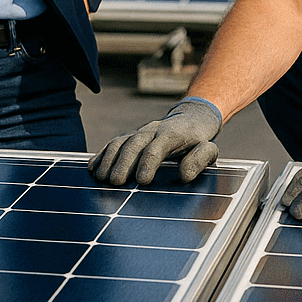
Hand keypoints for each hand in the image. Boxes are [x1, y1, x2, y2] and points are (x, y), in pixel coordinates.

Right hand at [90, 98, 222, 185]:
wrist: (191, 118)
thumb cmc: (199, 140)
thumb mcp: (209, 149)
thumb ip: (200, 160)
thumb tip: (184, 175)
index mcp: (172, 134)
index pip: (157, 147)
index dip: (149, 163)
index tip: (142, 181)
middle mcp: (152, 130)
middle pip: (134, 143)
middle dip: (123, 163)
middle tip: (116, 183)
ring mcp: (139, 132)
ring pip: (120, 142)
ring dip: (109, 159)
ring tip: (100, 178)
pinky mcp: (130, 136)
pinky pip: (113, 143)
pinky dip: (102, 154)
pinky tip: (92, 168)